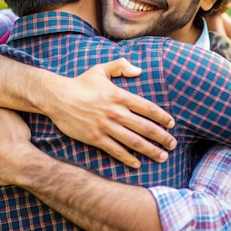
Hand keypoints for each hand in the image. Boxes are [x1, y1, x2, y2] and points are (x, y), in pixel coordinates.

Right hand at [48, 59, 176, 168]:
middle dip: (162, 138)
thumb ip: (121, 66)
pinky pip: (116, 150)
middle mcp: (116, 112)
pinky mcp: (95, 138)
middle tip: (172, 145)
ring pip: (134, 142)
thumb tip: (139, 70)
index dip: (163, 118)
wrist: (57, 97)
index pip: (148, 108)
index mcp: (120, 95)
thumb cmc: (80, 83)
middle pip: (146, 128)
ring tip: (162, 156)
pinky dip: (128, 159)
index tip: (172, 125)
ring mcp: (106, 126)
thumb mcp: (100, 69)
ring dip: (150, 150)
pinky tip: (138, 164)